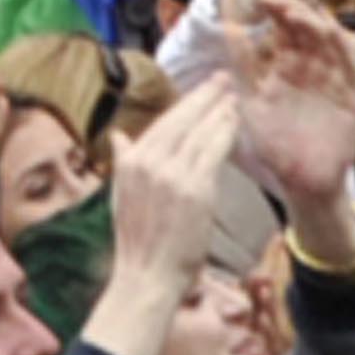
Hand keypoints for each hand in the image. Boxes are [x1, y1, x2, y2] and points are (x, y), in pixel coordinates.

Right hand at [99, 77, 251, 306]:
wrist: (147, 275)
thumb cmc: (138, 241)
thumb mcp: (121, 194)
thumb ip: (123, 161)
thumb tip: (118, 137)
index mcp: (130, 161)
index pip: (163, 124)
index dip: (186, 104)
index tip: (203, 90)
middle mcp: (148, 161)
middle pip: (182, 120)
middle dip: (205, 97)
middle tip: (223, 79)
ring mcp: (171, 174)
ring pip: (200, 133)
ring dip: (219, 113)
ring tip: (234, 99)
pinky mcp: (195, 188)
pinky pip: (213, 152)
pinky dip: (225, 134)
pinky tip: (235, 124)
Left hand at [219, 0, 354, 230]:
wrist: (299, 180)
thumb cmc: (273, 143)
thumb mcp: (250, 100)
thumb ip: (241, 65)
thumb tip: (227, 26)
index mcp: (287, 69)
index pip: (286, 30)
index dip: (277, 11)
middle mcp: (313, 71)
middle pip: (310, 31)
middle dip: (296, 12)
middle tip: (278, 2)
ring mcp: (335, 84)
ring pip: (333, 44)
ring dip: (318, 26)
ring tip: (299, 14)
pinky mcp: (354, 100)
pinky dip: (347, 51)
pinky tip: (334, 35)